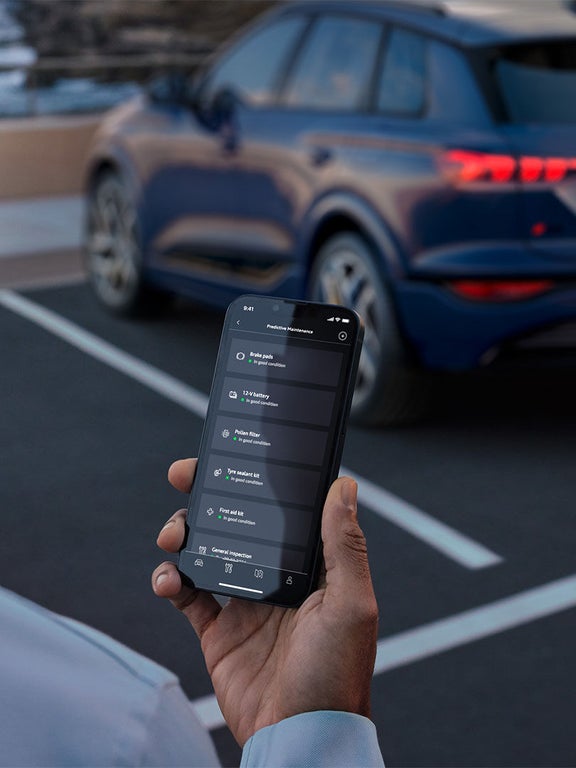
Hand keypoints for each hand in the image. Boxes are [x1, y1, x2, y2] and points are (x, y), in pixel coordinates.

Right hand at [152, 458, 377, 746]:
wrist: (299, 738)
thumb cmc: (337, 675)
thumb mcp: (352, 604)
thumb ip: (344, 545)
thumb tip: (344, 484)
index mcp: (310, 564)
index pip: (282, 508)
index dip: (257, 479)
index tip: (233, 452)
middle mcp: (277, 575)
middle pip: (237, 520)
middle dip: (207, 493)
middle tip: (184, 473)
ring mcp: (245, 600)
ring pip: (206, 548)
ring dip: (183, 533)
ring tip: (174, 536)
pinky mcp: (217, 629)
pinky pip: (186, 593)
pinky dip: (170, 579)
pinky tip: (168, 579)